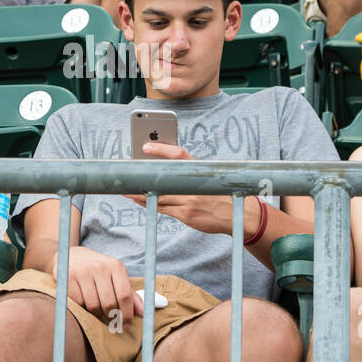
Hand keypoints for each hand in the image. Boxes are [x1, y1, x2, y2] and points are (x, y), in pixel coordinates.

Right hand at [58, 245, 140, 324]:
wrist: (72, 255)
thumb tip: (145, 313)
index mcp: (116, 266)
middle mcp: (100, 267)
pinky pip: (78, 303)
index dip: (127, 314)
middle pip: (109, 303)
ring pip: (93, 306)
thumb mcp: (116, 277)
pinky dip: (82, 308)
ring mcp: (83, 271)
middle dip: (111, 316)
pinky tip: (84, 302)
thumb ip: (130, 295)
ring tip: (97, 309)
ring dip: (96, 313)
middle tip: (111, 320)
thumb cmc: (98, 270)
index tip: (127, 325)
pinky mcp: (68, 277)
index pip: (125, 295)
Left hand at [122, 143, 240, 236]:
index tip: (144, 147)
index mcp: (199, 170)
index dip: (160, 149)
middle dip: (142, 178)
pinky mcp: (186, 215)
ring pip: (158, 196)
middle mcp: (193, 185)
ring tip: (127, 190)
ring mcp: (189, 201)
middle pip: (162, 179)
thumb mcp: (206, 176)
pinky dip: (150, 204)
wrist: (235, 213)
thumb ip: (187, 171)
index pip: (178, 155)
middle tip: (126, 175)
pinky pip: (163, 209)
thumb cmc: (217, 192)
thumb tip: (161, 168)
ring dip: (141, 194)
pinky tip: (141, 200)